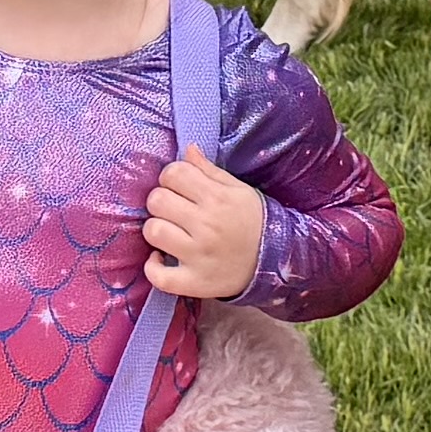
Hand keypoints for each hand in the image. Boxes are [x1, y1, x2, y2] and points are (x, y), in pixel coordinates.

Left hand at [140, 153, 268, 298]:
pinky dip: (153, 267)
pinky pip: (158, 276)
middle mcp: (206, 225)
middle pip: (157, 200)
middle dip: (162, 200)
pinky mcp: (194, 282)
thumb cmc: (254, 222)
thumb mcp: (239, 190)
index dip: (172, 176)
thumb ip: (209, 170)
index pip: (173, 173)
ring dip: (157, 229)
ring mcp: (198, 256)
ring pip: (153, 231)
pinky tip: (161, 258)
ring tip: (171, 232)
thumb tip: (187, 149)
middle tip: (174, 209)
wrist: (277, 262)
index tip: (180, 186)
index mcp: (217, 198)